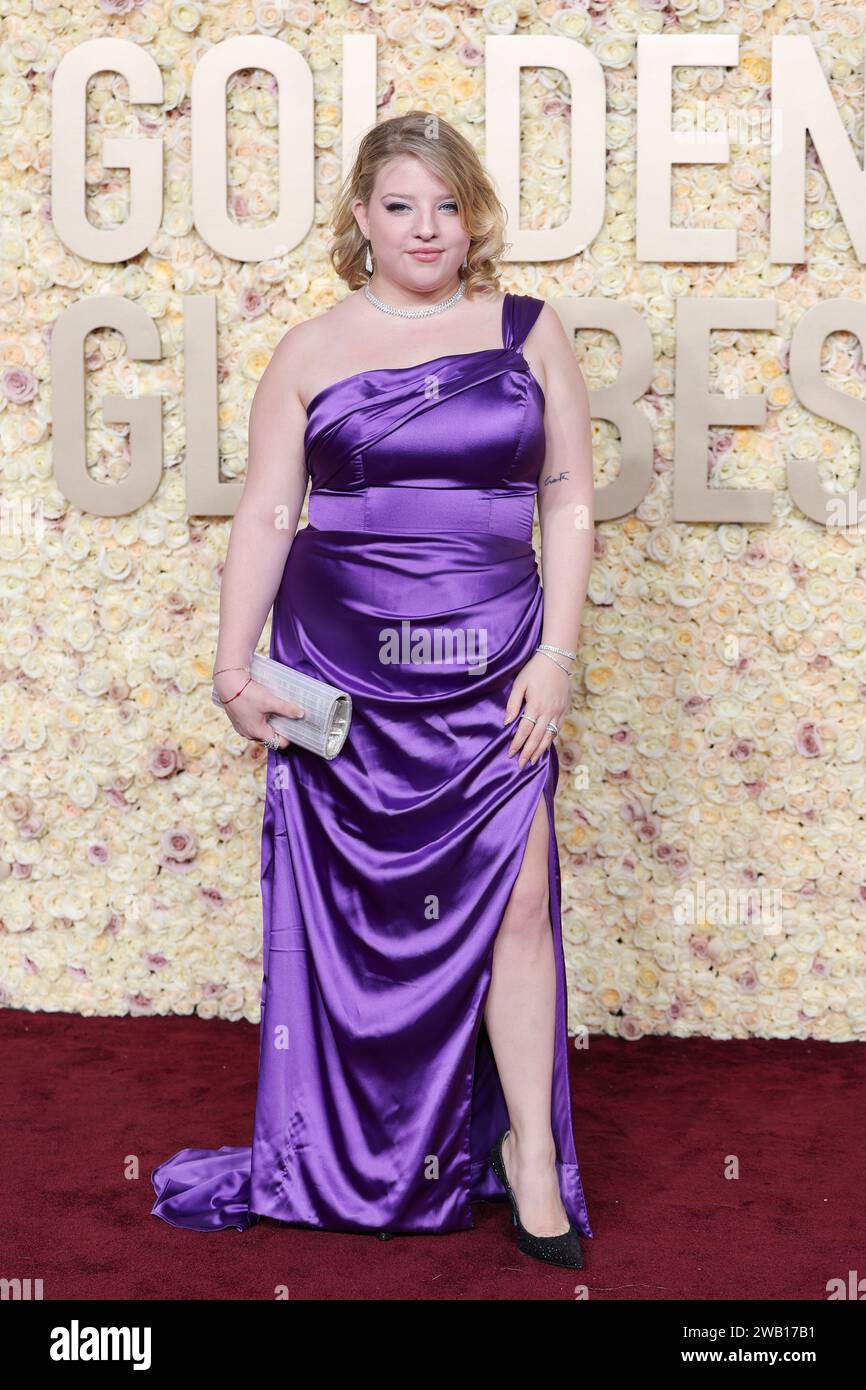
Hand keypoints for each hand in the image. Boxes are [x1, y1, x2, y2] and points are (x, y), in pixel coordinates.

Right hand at [213, 669, 304, 750]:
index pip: (278, 743)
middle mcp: (248, 734)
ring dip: (268, 723)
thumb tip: (301, 714)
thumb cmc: (248, 693)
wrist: (228, 683)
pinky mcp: (237, 720)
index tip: (293, 726)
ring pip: (260, 730)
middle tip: (285, 716)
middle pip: (269, 737)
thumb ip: (286, 709)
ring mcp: (241, 728)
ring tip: (273, 711)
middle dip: (278, 729)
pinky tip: (261, 708)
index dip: (288, 736)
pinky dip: (258, 720)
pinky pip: (251, 724)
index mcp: (258, 732)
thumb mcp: (270, 701)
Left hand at [504, 651, 571, 767]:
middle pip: (537, 738)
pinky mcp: (564, 709)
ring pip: (549, 736)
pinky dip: (551, 739)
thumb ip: (513, 704)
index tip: (510, 753)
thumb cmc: (534, 670)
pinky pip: (557, 728)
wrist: (557, 659)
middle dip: (528, 752)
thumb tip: (507, 722)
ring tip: (533, 760)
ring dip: (540, 750)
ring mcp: (558, 711)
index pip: (524, 730)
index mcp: (536, 706)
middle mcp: (548, 712)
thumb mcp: (520, 684)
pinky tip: (545, 745)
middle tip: (521, 764)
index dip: (517, 743)